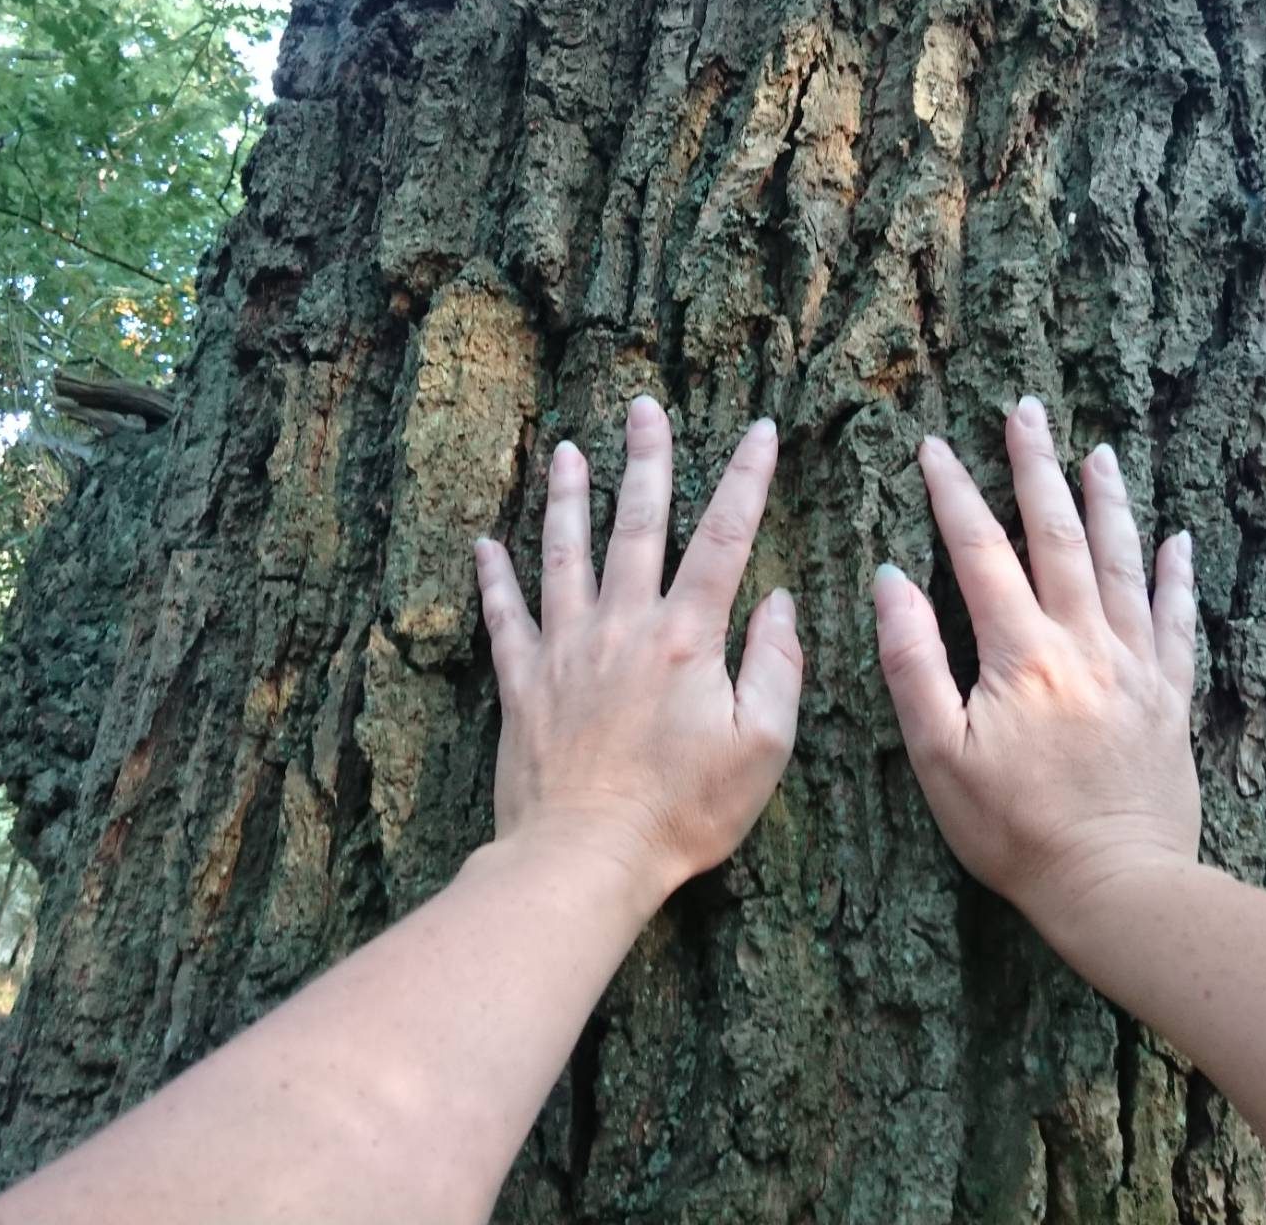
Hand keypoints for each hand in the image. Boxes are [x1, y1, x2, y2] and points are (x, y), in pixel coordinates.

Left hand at [473, 396, 802, 901]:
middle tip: (645, 408)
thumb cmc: (683, 812)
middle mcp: (623, 626)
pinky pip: (504, 617)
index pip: (725, 538)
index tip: (760, 431)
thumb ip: (777, 666)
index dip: (746, 480)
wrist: (584, 857)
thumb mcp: (762, 747)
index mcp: (688, 637)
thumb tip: (780, 602)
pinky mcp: (523, 683)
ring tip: (568, 451)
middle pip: (637, 525)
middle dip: (647, 460)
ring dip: (568, 498)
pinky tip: (485, 545)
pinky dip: (494, 578)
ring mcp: (566, 649)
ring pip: (565, 553)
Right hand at [873, 396, 1199, 919]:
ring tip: (1097, 450)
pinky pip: (1178, 620)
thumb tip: (893, 581)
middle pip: (1057, 534)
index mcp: (1021, 655)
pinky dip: (1176, 574)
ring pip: (1121, 562)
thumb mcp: (938, 756)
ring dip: (1106, 501)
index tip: (933, 445)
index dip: (953, 493)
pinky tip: (1176, 539)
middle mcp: (1084, 643)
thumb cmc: (1014, 833)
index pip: (979, 551)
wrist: (1117, 887)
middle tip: (1025, 410)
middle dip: (1036, 467)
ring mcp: (1135, 666)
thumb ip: (912, 663)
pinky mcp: (1170, 697)